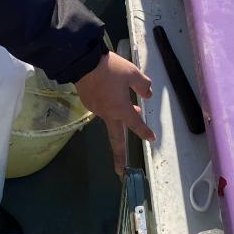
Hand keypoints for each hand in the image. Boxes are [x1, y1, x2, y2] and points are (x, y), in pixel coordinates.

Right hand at [74, 50, 154, 175]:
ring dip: (120, 121)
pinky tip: (113, 95)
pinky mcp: (88, 102)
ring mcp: (96, 109)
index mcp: (120, 109)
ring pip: (111, 120)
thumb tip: (147, 94)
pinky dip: (111, 107)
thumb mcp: (131, 73)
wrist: (81, 62)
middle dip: (119, 156)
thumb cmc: (109, 68)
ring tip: (133, 111)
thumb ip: (142, 85)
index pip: (136, 125)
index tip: (151, 139)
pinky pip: (102, 109)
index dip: (145, 132)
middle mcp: (107, 114)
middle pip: (115, 139)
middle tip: (120, 171)